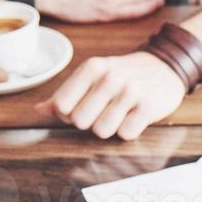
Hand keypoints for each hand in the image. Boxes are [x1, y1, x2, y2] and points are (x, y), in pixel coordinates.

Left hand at [34, 50, 186, 139]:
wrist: (165, 66)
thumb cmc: (123, 75)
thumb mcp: (92, 76)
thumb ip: (64, 95)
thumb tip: (36, 110)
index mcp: (92, 68)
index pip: (61, 105)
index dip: (68, 114)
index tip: (81, 107)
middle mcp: (110, 78)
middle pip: (80, 122)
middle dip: (89, 122)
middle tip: (103, 111)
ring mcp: (130, 92)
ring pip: (102, 131)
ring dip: (110, 128)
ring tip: (119, 113)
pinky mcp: (148, 107)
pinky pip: (126, 134)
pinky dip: (129, 130)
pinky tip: (134, 116)